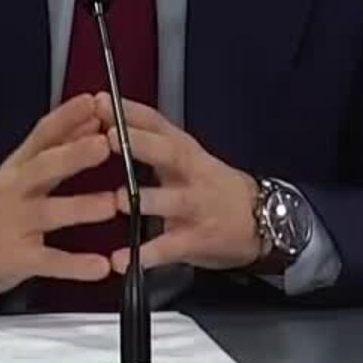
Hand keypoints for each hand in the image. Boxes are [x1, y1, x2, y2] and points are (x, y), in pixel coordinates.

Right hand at [0, 94, 116, 298]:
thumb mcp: (21, 171)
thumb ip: (58, 145)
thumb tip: (93, 117)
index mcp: (19, 165)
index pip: (42, 135)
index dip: (66, 117)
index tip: (93, 101)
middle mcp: (15, 190)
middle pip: (43, 168)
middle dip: (72, 155)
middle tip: (104, 145)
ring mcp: (15, 224)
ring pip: (49, 213)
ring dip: (81, 208)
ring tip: (112, 204)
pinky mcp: (17, 259)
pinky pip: (49, 262)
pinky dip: (75, 265)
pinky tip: (101, 266)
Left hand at [99, 95, 263, 273]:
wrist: (263, 220)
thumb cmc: (212, 186)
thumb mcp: (187, 158)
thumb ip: (151, 143)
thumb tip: (105, 121)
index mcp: (185, 150)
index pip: (157, 123)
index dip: (130, 112)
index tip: (99, 101)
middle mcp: (192, 173)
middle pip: (169, 153)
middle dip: (141, 144)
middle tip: (109, 137)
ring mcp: (197, 207)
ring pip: (173, 201)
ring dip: (147, 200)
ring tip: (120, 201)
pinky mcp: (197, 240)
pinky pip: (170, 248)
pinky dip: (147, 255)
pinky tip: (123, 261)